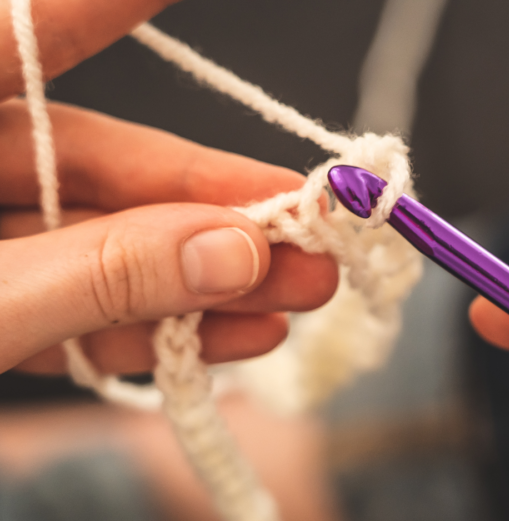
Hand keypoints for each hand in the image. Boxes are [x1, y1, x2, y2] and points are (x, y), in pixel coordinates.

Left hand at [0, 0, 337, 374]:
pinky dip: (151, 328)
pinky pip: (82, 310)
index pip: (45, 31)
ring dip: (206, 282)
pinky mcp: (0, 314)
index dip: (122, 4)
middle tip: (310, 228)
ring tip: (296, 290)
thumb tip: (233, 252)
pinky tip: (230, 334)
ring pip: (109, 251)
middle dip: (217, 210)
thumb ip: (101, 271)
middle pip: (108, 168)